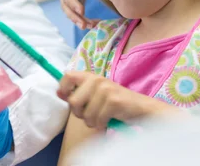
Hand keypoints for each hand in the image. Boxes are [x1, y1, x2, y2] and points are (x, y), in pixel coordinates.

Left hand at [57, 72, 174, 129]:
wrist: (140, 108)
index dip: (64, 89)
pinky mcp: (113, 101)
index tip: (68, 98)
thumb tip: (58, 93)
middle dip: (79, 114)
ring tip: (101, 117)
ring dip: (92, 121)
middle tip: (90, 114)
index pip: (67, 76)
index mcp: (90, 76)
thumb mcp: (94, 94)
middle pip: (73, 102)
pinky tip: (109, 119)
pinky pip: (97, 120)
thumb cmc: (114, 103)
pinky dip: (102, 124)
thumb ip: (77, 92)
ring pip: (85, 115)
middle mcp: (97, 79)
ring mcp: (105, 89)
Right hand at [59, 0, 98, 29]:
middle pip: (66, 7)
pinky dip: (84, 20)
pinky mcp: (75, 4)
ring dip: (79, 21)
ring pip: (70, 13)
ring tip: (90, 27)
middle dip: (74, 17)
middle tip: (83, 25)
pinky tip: (94, 24)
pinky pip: (77, 14)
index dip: (73, 3)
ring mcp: (69, 0)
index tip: (81, 11)